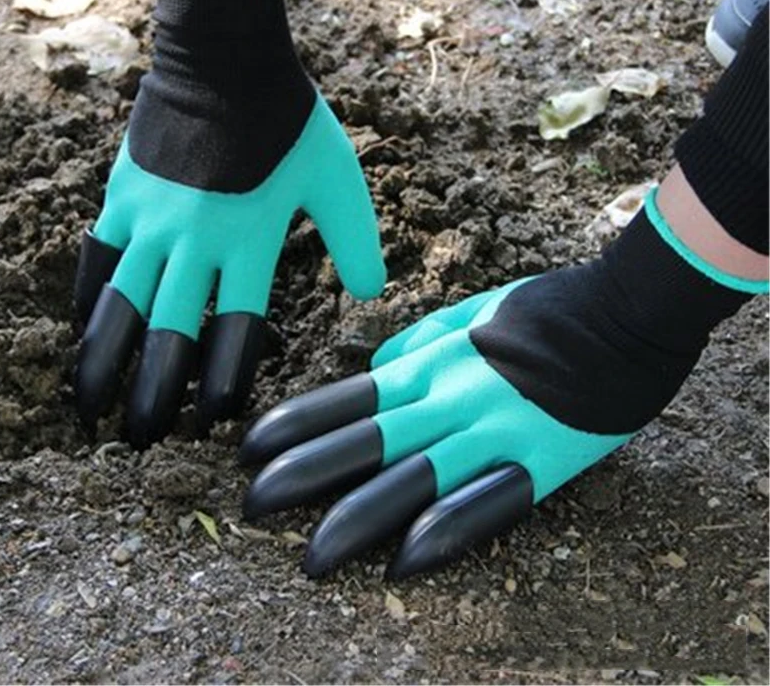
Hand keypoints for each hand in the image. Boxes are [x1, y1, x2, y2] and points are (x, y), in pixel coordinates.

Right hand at [73, 0, 385, 448]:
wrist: (226, 60)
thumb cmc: (289, 119)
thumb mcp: (337, 181)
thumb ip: (356, 241)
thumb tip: (373, 295)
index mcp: (251, 243)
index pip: (236, 331)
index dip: (223, 381)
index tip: (213, 420)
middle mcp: (196, 243)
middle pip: (170, 333)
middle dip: (155, 393)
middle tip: (144, 439)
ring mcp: (152, 221)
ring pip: (121, 305)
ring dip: (105, 361)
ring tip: (91, 407)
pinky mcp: (123, 196)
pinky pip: (98, 258)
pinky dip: (89, 297)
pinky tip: (82, 329)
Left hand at [240, 205, 746, 577]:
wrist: (620, 315)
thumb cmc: (541, 310)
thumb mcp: (468, 311)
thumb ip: (417, 342)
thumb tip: (376, 367)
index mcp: (431, 362)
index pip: (348, 398)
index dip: (297, 426)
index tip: (251, 451)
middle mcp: (449, 397)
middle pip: (363, 441)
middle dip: (303, 475)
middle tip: (252, 506)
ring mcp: (493, 430)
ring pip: (411, 477)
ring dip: (356, 518)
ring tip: (312, 557)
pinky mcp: (538, 462)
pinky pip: (483, 502)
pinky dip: (443, 530)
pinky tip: (404, 561)